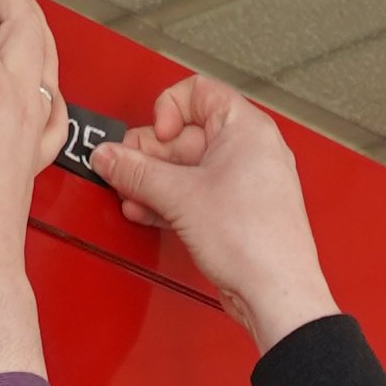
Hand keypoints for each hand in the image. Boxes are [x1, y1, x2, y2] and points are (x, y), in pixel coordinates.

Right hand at [89, 76, 340, 352]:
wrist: (276, 293)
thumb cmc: (255, 242)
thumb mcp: (181, 197)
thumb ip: (136, 172)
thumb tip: (110, 157)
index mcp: (247, 128)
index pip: (197, 92)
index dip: (167, 109)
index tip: (153, 136)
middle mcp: (249, 150)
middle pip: (185, 135)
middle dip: (149, 154)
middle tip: (124, 170)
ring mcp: (243, 183)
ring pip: (187, 168)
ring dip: (154, 181)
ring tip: (131, 194)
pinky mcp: (234, 212)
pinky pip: (195, 194)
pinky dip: (169, 200)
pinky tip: (147, 210)